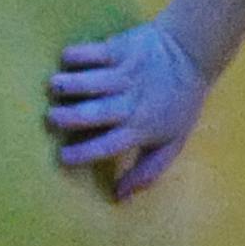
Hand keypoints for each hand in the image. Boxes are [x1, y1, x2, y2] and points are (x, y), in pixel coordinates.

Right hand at [45, 20, 209, 201]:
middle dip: (68, 117)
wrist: (192, 54)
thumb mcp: (172, 142)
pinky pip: (91, 53)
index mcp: (141, 128)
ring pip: (88, 81)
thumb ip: (148, 171)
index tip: (63, 156)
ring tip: (54, 87)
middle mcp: (130, 102)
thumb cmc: (179, 102)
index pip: (107, 145)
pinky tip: (66, 60)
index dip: (83, 153)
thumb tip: (119, 197)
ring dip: (67, 85)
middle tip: (51, 118)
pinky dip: (75, 56)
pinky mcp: (120, 48)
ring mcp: (124, 74)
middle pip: (93, 113)